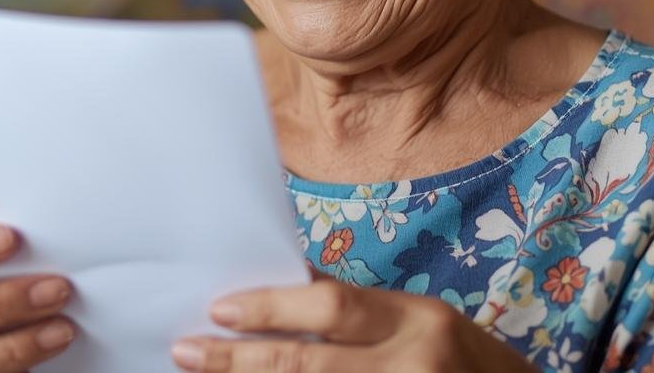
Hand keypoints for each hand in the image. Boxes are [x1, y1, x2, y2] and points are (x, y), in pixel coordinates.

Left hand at [169, 278, 533, 371]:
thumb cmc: (468, 364)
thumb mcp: (425, 322)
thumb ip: (362, 312)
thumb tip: (288, 288)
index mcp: (419, 319)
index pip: (331, 305)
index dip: (270, 308)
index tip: (219, 310)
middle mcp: (413, 365)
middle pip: (307, 364)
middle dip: (238, 361)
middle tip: (185, 351)